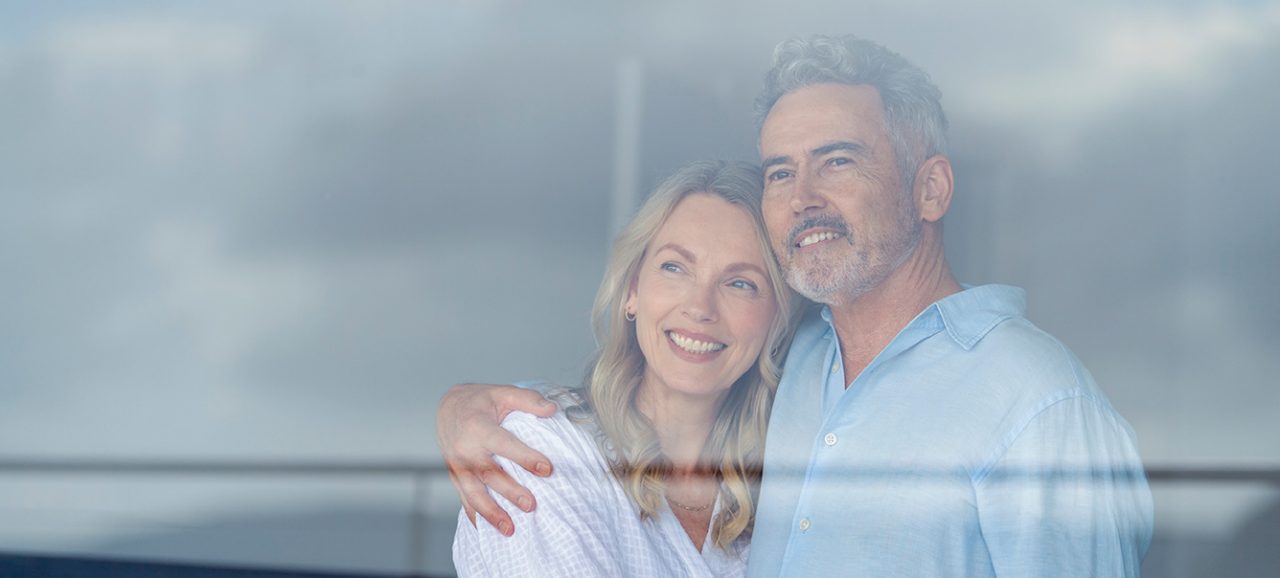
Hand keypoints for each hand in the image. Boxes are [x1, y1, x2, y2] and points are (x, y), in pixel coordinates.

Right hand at [436, 382, 557, 535]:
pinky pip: (463, 498)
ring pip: (473, 493)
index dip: (525, 456)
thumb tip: (552, 409)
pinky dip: (474, 515)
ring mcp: (458, 465)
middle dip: (509, 491)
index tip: (547, 469)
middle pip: (488, 474)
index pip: (504, 444)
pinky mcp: (455, 476)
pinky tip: (486, 529)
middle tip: (531, 505)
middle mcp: (465, 449)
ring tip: (510, 528)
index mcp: (478, 426)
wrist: (448, 406)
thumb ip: (528, 399)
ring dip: (491, 512)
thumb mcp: (503, 392)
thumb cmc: (480, 400)